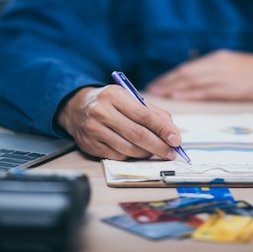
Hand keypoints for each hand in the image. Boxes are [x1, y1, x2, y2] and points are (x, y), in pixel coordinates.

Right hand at [57, 85, 181, 160]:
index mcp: (114, 95)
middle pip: (137, 134)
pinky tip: (137, 151)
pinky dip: (132, 156)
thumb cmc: (109, 102)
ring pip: (128, 149)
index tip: (176, 139)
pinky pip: (117, 156)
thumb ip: (152, 112)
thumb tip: (172, 131)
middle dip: (158, 146)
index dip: (162, 129)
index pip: (144, 115)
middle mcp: (101, 112)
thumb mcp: (129, 98)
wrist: (76, 107)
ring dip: (146, 153)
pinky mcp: (90, 146)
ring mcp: (94, 130)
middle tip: (170, 152)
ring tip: (155, 151)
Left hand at [145, 50, 252, 100]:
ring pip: (192, 82)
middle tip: (150, 90)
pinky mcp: (231, 89)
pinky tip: (178, 98)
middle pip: (185, 74)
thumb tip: (197, 80)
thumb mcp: (235, 64)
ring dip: (173, 89)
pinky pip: (205, 92)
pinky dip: (189, 94)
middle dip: (167, 82)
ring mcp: (223, 77)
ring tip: (158, 95)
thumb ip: (216, 70)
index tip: (157, 82)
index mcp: (217, 59)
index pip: (188, 68)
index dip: (171, 75)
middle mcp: (217, 65)